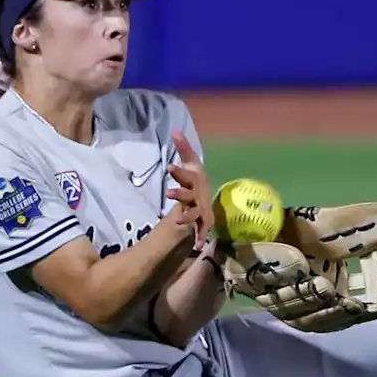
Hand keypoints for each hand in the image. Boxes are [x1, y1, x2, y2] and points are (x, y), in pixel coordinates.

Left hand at [165, 131, 214, 248]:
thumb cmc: (195, 181)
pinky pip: (202, 231)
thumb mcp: (190, 164)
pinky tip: (198, 246)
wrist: (207, 200)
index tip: (169, 167)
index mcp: (194, 181)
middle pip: (188, 194)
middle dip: (180, 194)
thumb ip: (184, 149)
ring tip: (178, 221)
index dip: (179, 172)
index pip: (186, 175)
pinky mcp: (202, 223)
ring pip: (193, 213)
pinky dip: (201, 238)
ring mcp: (200, 210)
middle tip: (169, 193)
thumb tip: (174, 130)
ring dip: (187, 217)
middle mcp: (198, 195)